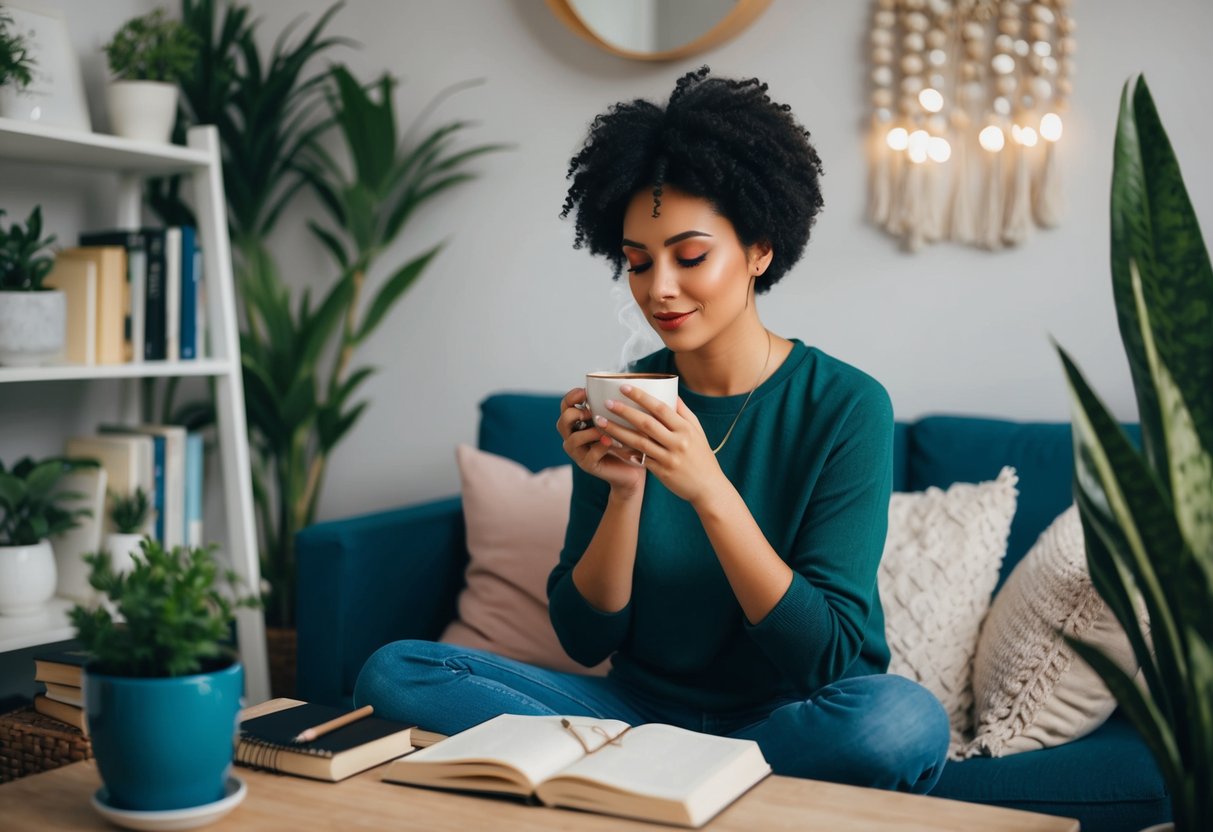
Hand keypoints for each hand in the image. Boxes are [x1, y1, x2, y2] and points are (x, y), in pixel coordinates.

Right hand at [557, 387, 645, 496]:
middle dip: (576, 413)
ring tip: (603, 426)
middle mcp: (573, 437)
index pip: (565, 405)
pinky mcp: (588, 465)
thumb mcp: (620, 420)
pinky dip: (601, 445)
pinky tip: (611, 439)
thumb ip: (614, 405)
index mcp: (578, 423)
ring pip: (573, 439)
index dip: (572, 397)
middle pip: (563, 421)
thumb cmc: (626, 441)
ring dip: (589, 431)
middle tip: (591, 411)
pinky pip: (590, 454)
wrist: (632, 470)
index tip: (585, 391)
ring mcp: (578, 453)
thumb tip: (624, 380)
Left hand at [591, 385, 726, 505]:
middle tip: (606, 403)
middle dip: (624, 411)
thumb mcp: (698, 431)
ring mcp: (668, 458)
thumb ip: (684, 412)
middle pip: (646, 423)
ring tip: (600, 421)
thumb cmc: (702, 456)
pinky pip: (638, 459)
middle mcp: (677, 442)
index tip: (624, 387)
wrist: (708, 488)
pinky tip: (609, 443)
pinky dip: (623, 451)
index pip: (661, 408)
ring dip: (617, 431)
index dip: (641, 396)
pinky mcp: (661, 472)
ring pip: (638, 442)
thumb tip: (672, 392)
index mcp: (685, 429)